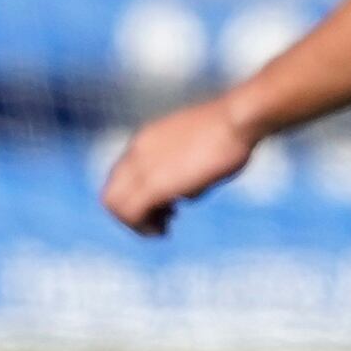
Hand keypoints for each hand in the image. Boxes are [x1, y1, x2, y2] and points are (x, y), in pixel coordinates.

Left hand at [102, 99, 263, 236]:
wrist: (237, 119)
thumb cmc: (230, 131)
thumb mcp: (199, 149)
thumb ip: (184, 170)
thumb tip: (184, 195)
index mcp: (146, 139)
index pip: (122, 175)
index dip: (137, 196)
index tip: (163, 206)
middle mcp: (137, 151)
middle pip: (112, 191)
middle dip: (131, 213)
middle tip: (160, 222)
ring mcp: (143, 167)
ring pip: (114, 204)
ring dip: (135, 224)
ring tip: (161, 229)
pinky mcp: (155, 184)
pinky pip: (130, 213)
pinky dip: (142, 228)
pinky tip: (163, 230)